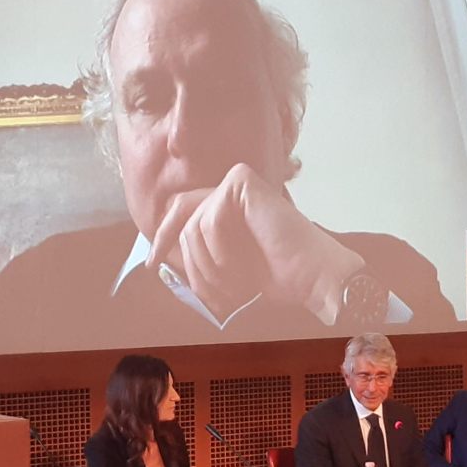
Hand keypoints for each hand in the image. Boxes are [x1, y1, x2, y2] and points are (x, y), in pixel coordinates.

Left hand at [148, 163, 364, 323]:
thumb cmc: (278, 282)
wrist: (314, 281)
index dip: (164, 234)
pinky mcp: (243, 182)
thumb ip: (198, 260)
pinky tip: (243, 268)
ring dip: (206, 266)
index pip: (183, 210)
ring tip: (234, 285)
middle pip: (181, 212)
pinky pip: (208, 221)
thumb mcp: (226, 273)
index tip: (153, 263)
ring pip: (192, 226)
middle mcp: (234, 192)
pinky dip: (219, 253)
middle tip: (168, 271)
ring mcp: (239, 184)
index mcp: (232, 209)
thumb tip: (159, 258)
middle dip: (178, 252)